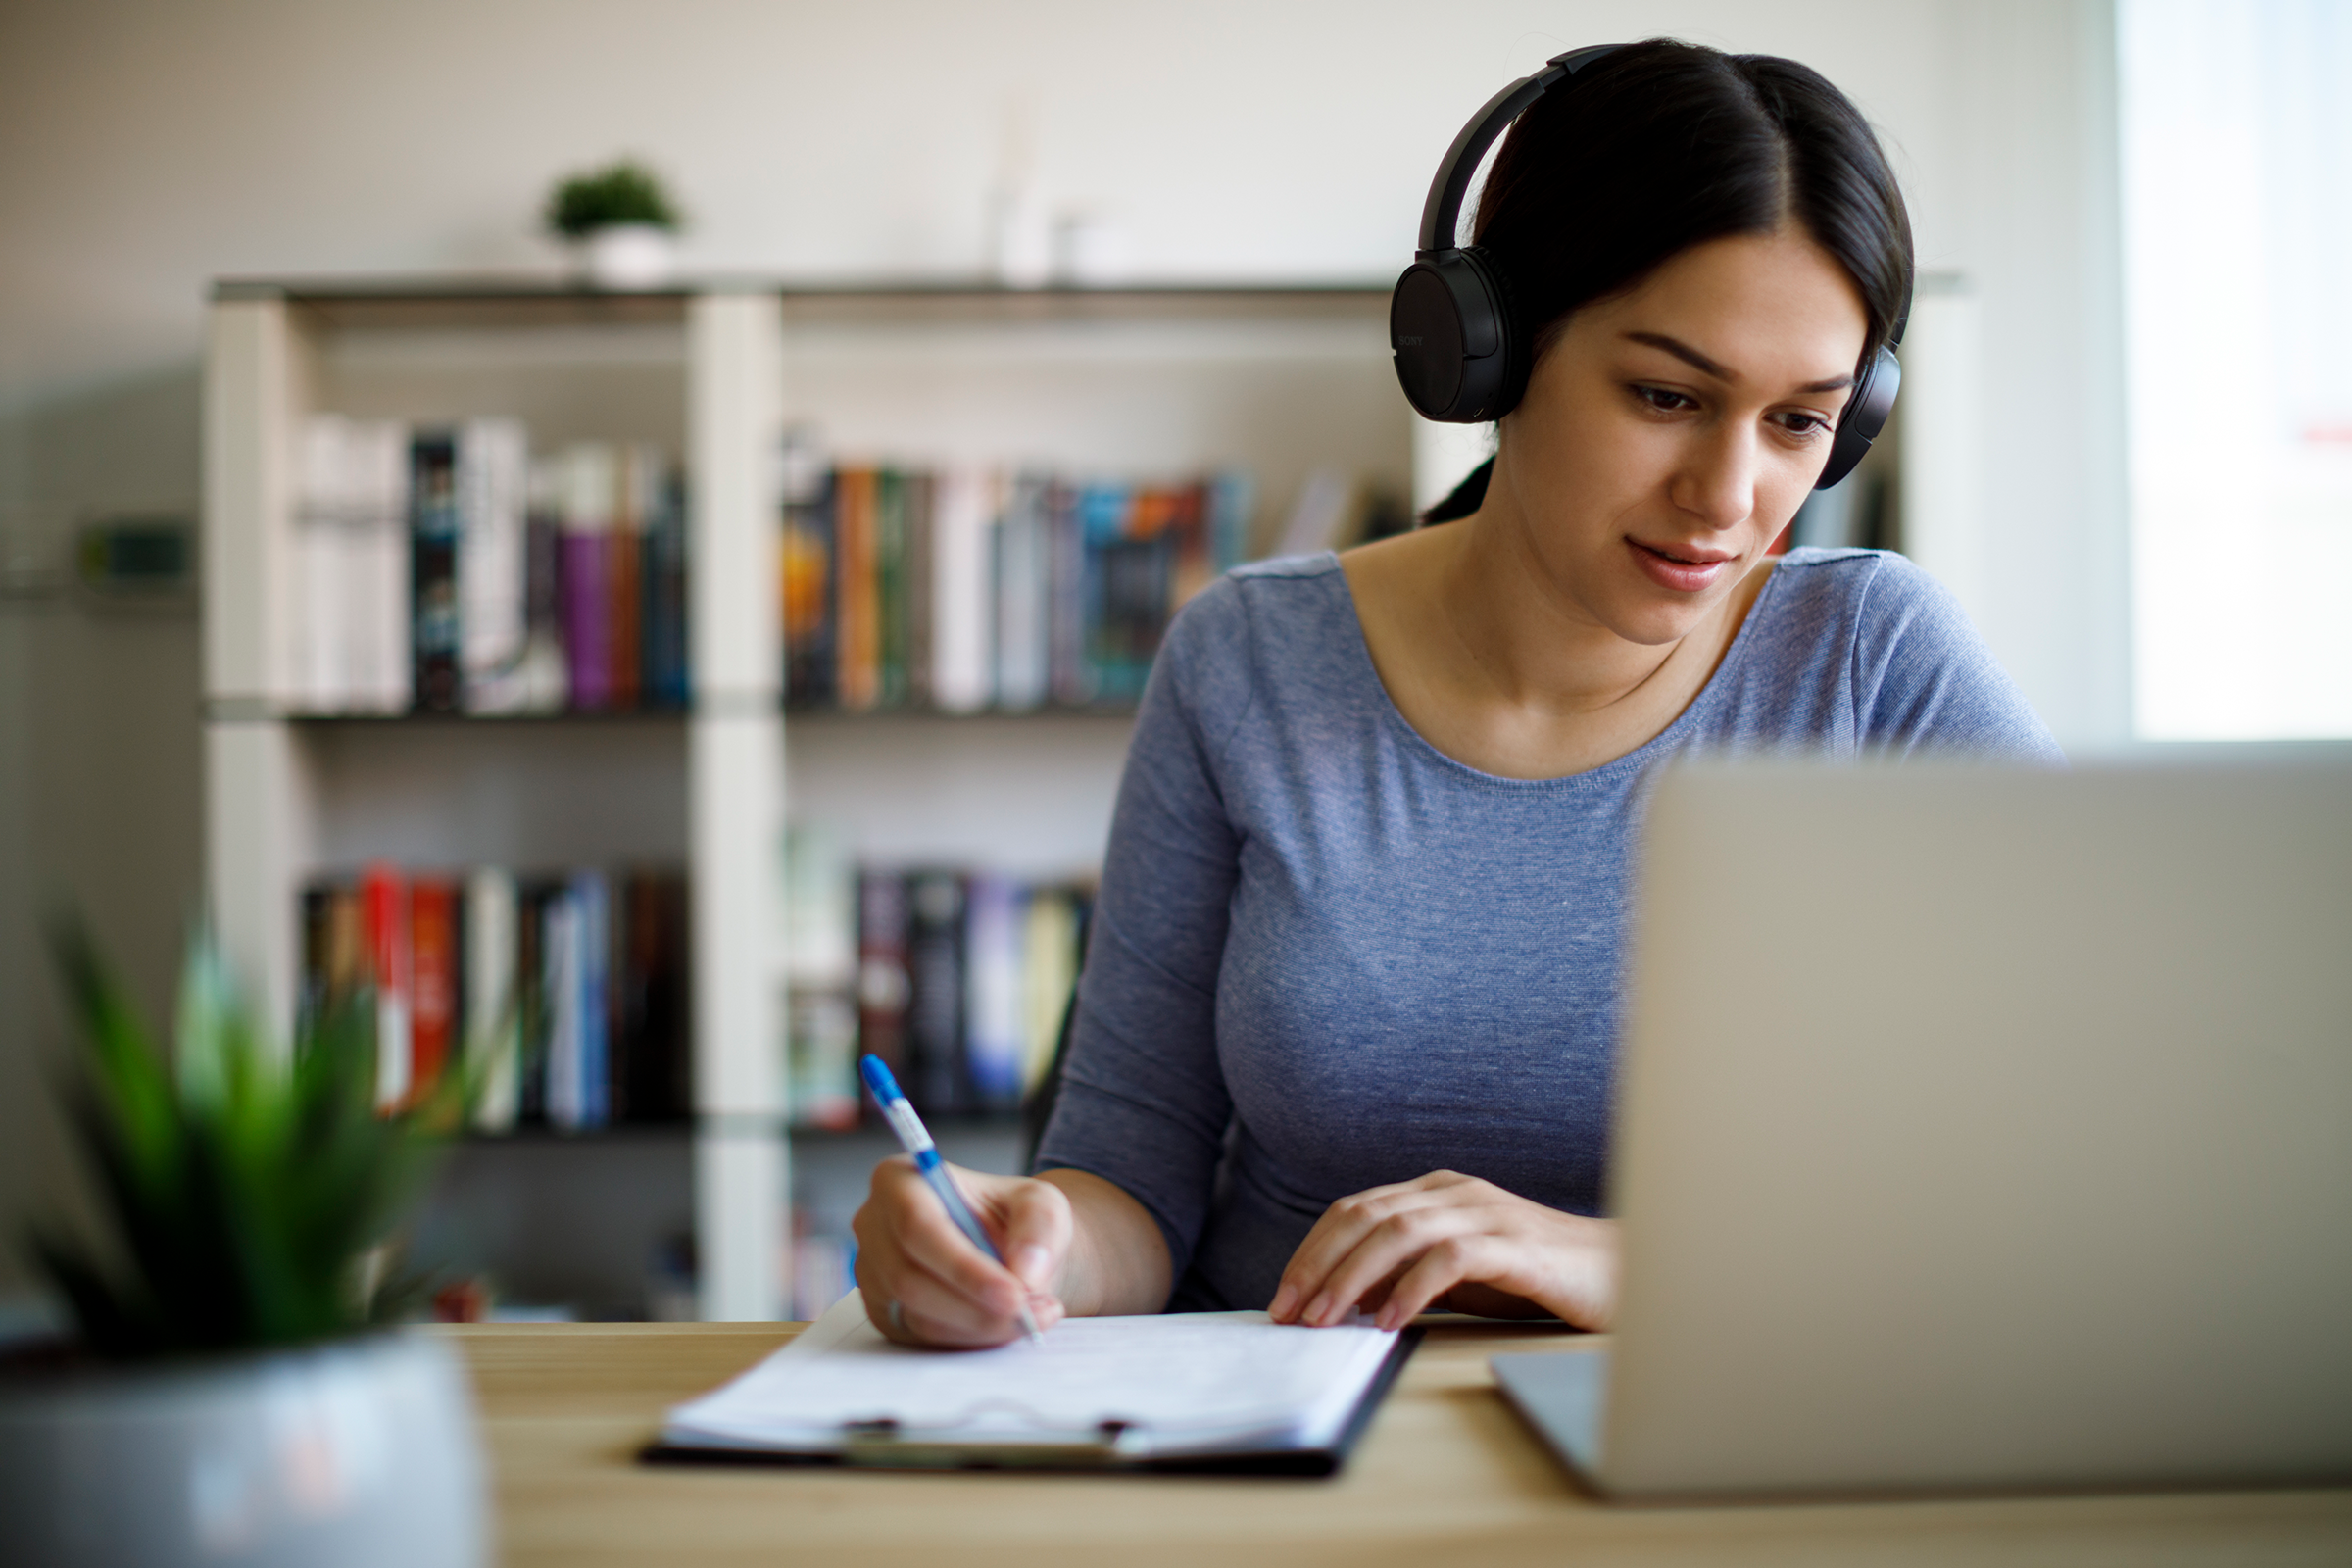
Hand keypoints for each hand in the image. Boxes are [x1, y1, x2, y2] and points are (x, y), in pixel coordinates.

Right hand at [850, 1157, 1069, 1346]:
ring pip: (920, 1315)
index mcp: (899, 1180)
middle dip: (977, 1305)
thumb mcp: (1040, 1203)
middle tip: (1030, 1313)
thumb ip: (1040, 1226)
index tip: (1013, 1294)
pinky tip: (1005, 1323)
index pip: (919, 1226)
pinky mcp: (886, 1313)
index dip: (963, 1266)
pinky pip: (924, 1338)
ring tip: (1032, 1316)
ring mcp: (873, 1273)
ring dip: (982, 1324)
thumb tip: (1026, 1271)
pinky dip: (971, 1337)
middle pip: (911, 1279)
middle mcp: (874, 1226)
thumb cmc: (1011, 1216)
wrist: (1007, 1249)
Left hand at [1266, 1170, 1616, 1332]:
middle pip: (1365, 1217)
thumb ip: (1408, 1276)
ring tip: (1325, 1320)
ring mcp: (1485, 1213)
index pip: (1353, 1210)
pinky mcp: (1515, 1246)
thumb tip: (1346, 1303)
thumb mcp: (1458, 1275)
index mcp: (1435, 1192)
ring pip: (1398, 1233)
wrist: (1620, 1274)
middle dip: (1317, 1265)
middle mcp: (1454, 1193)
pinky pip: (1450, 1259)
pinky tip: (1390, 1322)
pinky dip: (1412, 1289)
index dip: (1311, 1252)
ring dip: (1352, 1279)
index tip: (1284, 1299)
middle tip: (1289, 1313)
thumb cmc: (1534, 1277)